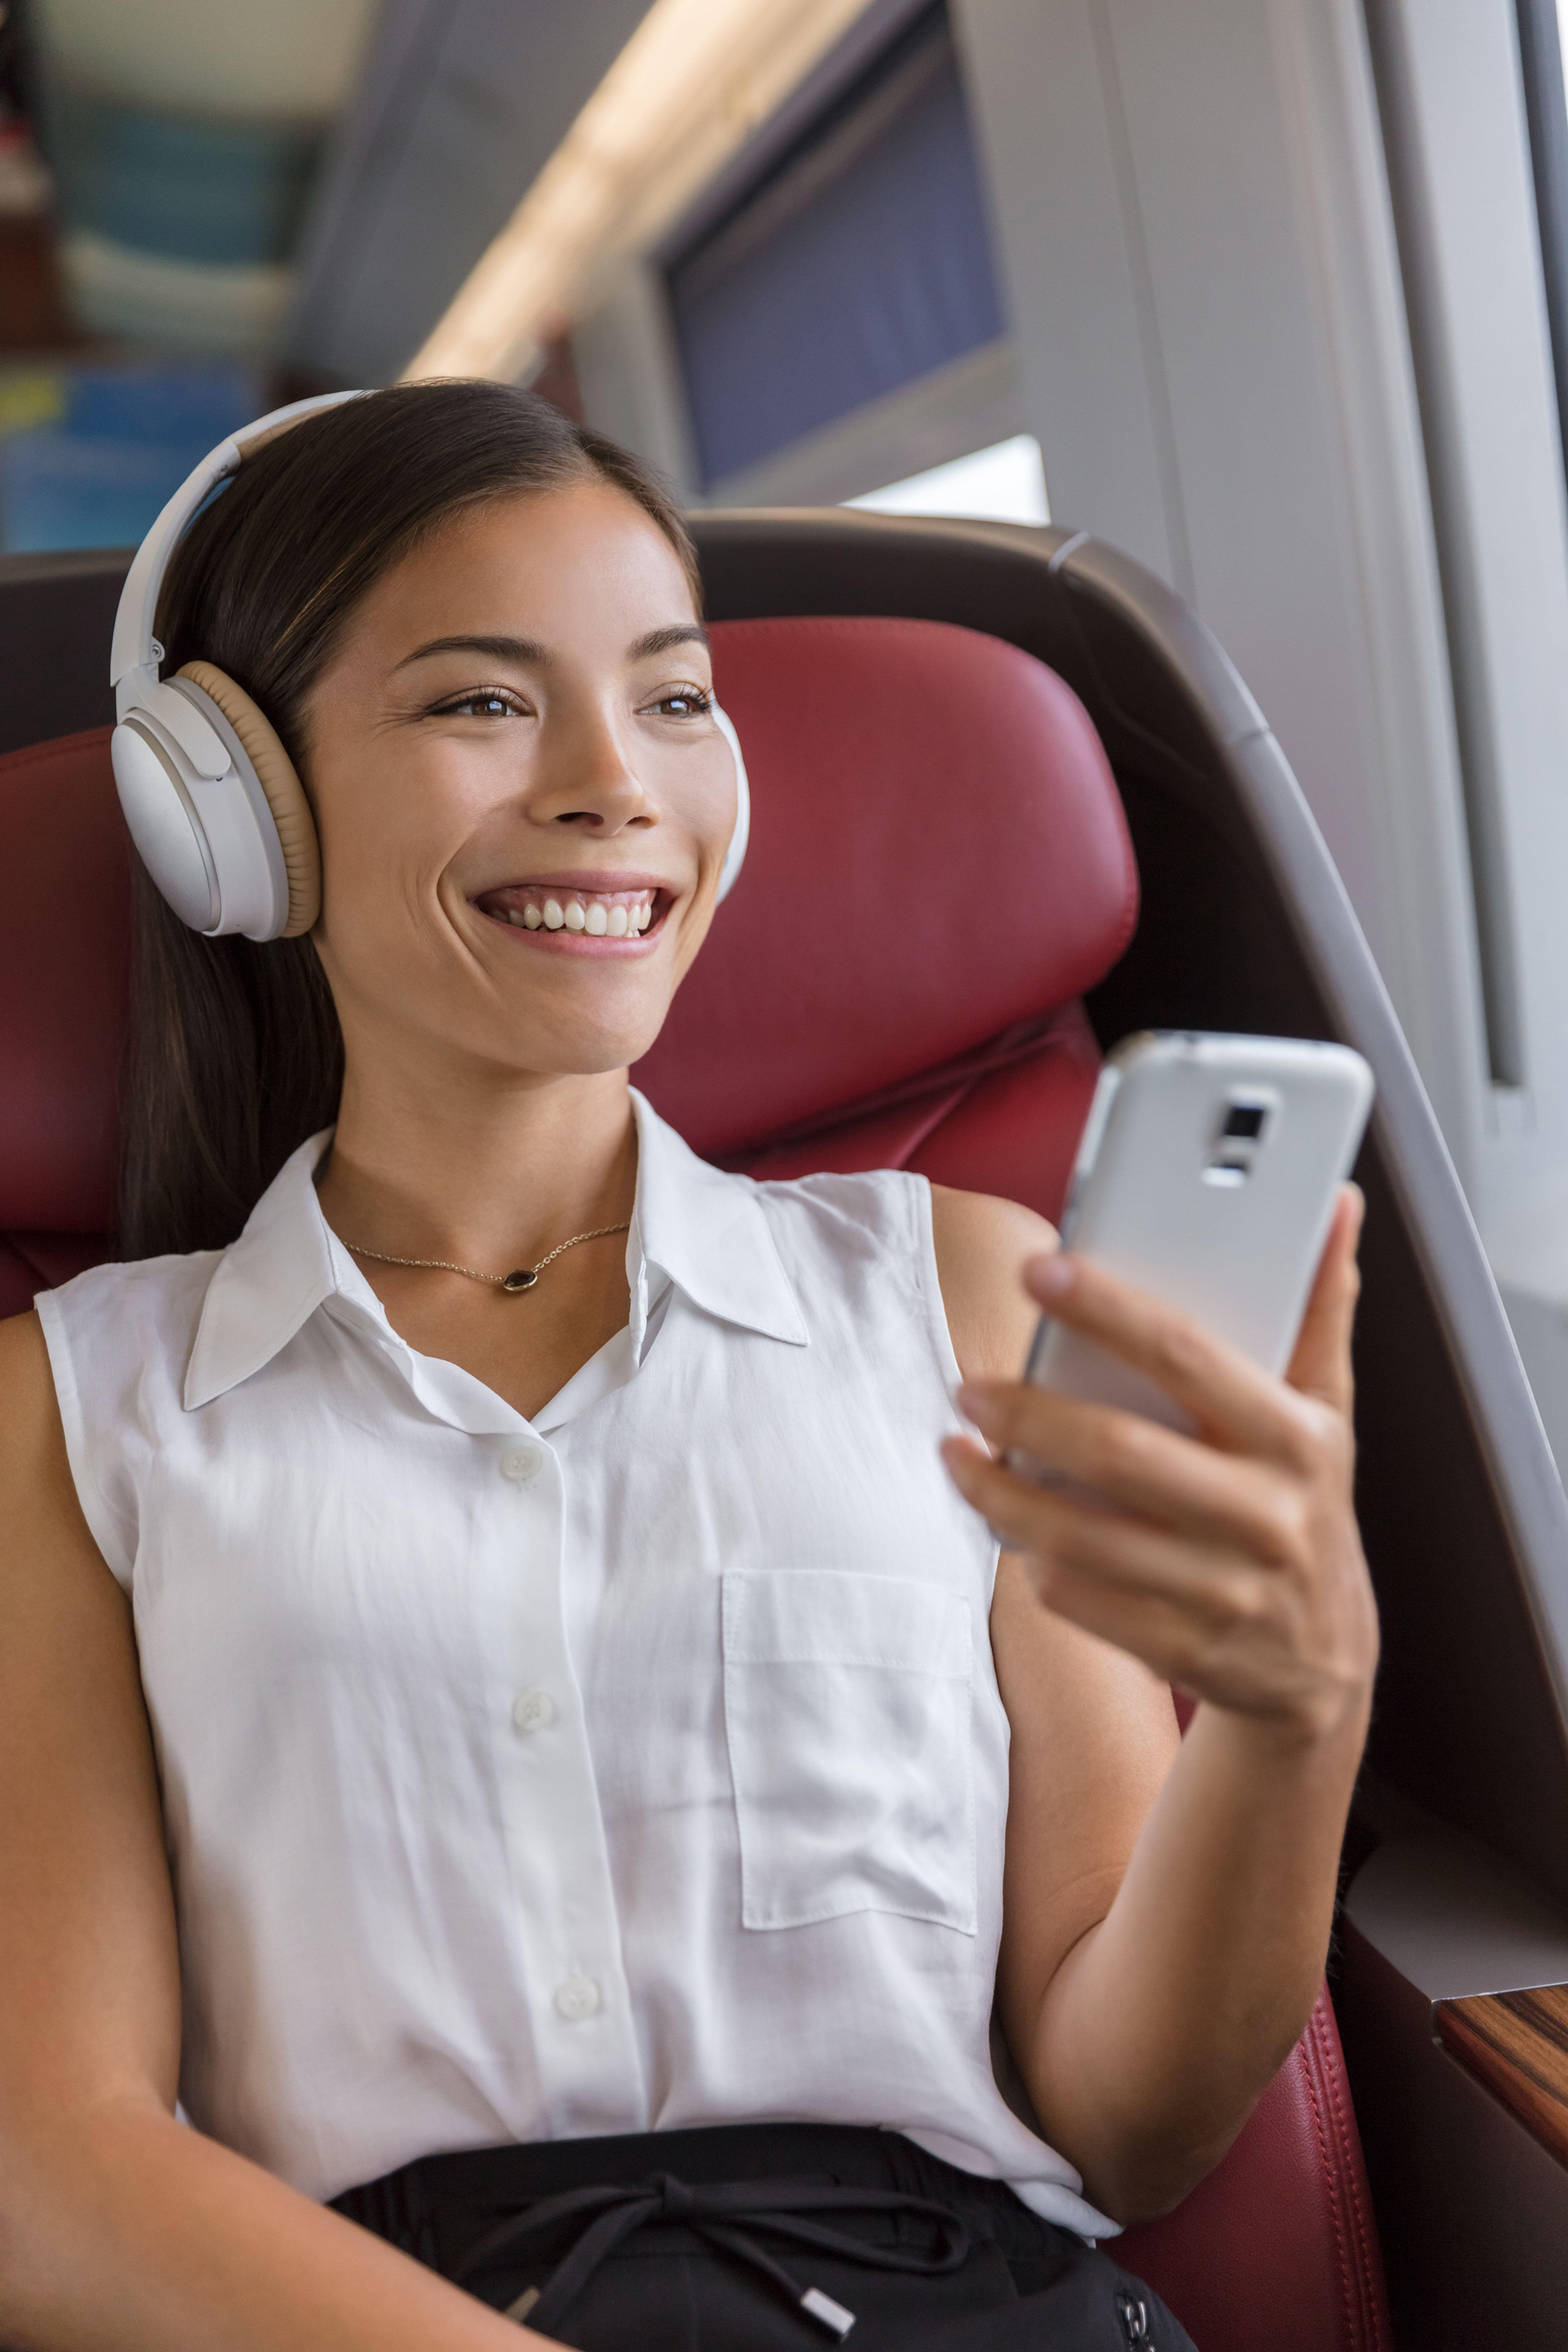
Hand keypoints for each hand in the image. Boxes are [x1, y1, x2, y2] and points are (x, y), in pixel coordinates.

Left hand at [941, 1186, 1377, 1742]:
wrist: (1324, 1665)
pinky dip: (1029, 1558)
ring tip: (956, 1452)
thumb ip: (1320, 1307)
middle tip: (969, 1384)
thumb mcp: (1327, 1412)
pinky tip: (1004, 1522)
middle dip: (1027, 1412)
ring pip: (1084, 1536)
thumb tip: (1334, 1201)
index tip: (1037, 1268)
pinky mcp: (1185, 1649)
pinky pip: (1081, 1600)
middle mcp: (1268, 1514)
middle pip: (1119, 1450)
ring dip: (1001, 1492)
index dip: (1108, 1306)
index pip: (1187, 1354)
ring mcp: (1227, 1591)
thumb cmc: (1305, 1507)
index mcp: (1297, 1437)